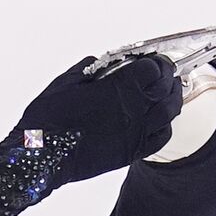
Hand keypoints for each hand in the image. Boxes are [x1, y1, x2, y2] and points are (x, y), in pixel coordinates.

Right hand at [16, 55, 182, 185]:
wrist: (43, 155)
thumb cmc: (49, 120)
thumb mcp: (65, 83)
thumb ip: (88, 69)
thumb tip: (100, 64)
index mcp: (118, 88)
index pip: (153, 68)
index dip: (155, 61)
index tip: (151, 60)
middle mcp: (133, 109)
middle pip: (166, 87)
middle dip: (166, 76)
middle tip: (162, 73)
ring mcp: (136, 132)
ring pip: (170, 111)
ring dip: (172, 98)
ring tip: (167, 93)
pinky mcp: (132, 151)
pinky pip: (162, 137)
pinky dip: (166, 125)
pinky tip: (159, 120)